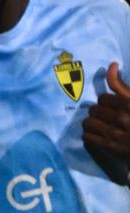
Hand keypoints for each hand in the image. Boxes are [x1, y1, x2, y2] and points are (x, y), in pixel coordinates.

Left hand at [82, 62, 129, 184]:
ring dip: (89, 122)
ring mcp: (116, 133)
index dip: (104, 101)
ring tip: (96, 124)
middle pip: (94, 110)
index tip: (108, 105)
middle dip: (96, 111)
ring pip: (89, 123)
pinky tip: (93, 134)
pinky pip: (89, 138)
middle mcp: (123, 118)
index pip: (103, 98)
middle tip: (101, 115)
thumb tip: (110, 65)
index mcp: (129, 104)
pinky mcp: (111, 147)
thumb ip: (121, 85)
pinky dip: (88, 134)